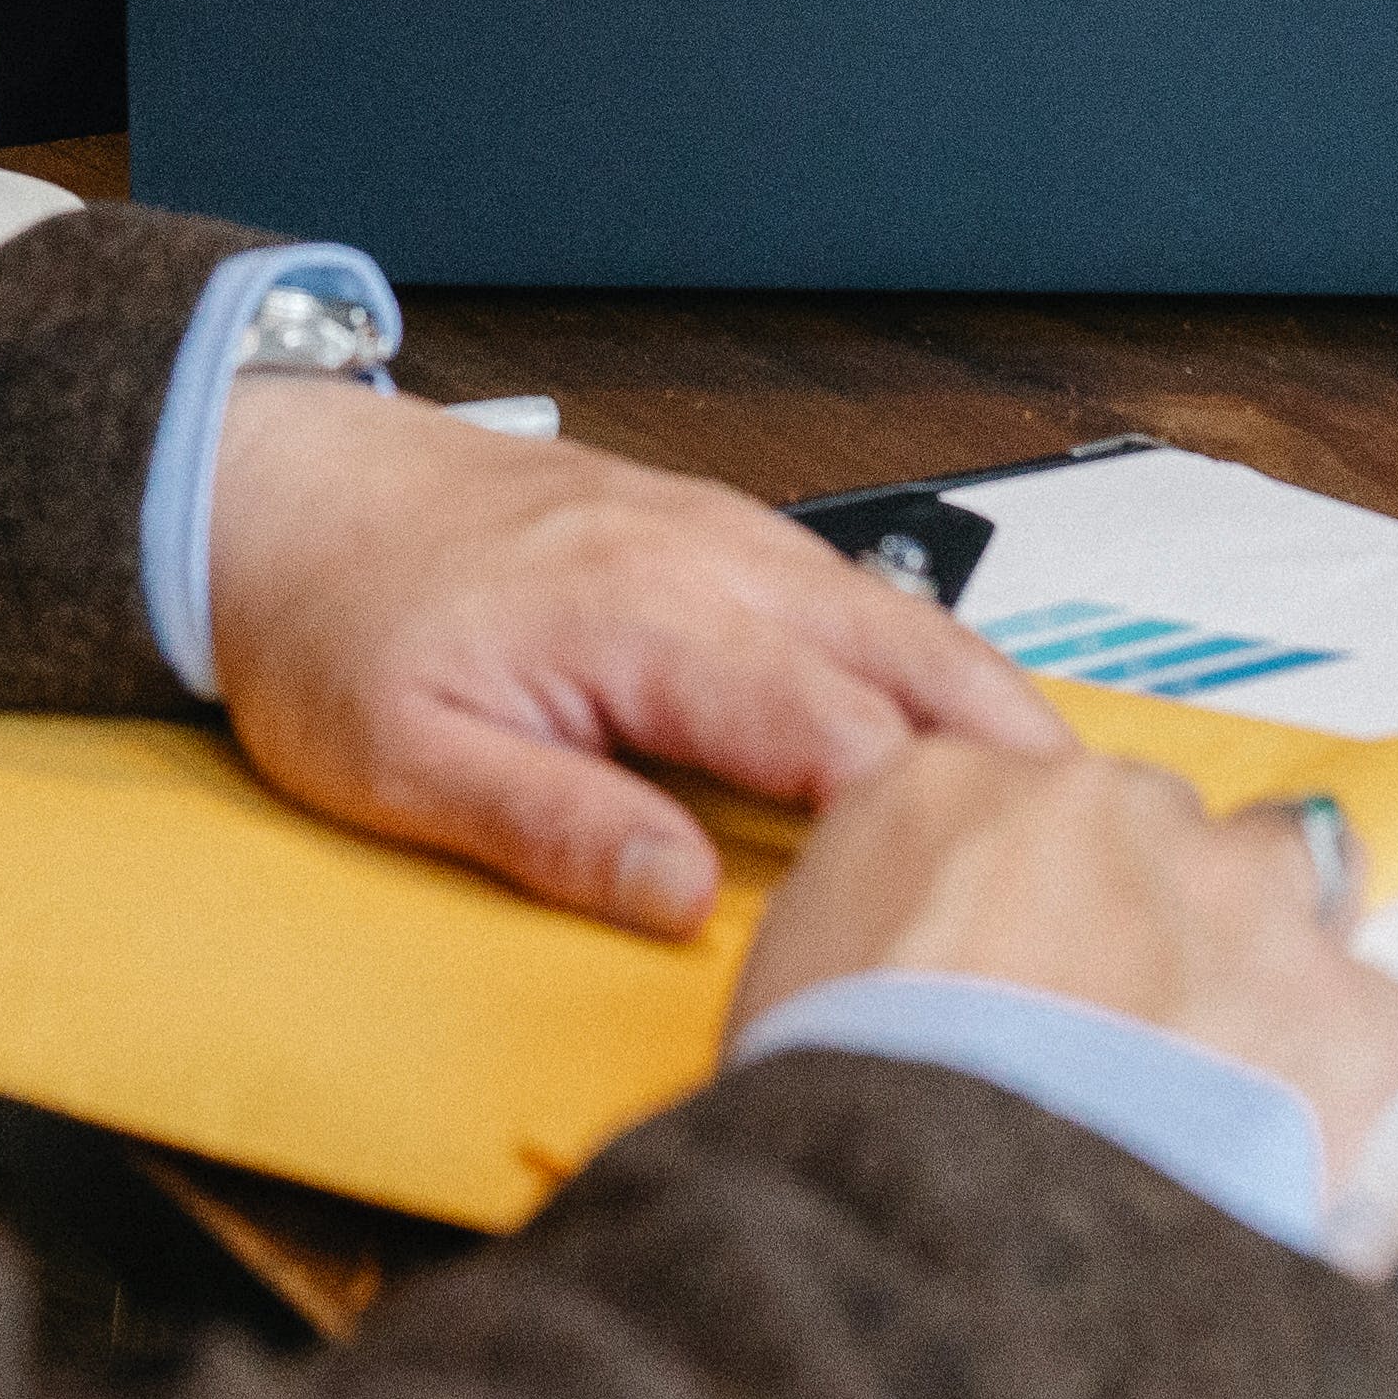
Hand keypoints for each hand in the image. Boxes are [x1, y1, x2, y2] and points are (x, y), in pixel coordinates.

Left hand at [207, 382, 1064, 931]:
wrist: (277, 486)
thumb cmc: (332, 625)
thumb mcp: (403, 763)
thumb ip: (554, 829)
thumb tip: (685, 905)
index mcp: (649, 621)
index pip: (840, 738)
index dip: (930, 833)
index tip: (998, 912)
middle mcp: (715, 562)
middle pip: (916, 664)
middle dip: (1019, 762)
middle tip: (1120, 861)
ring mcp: (726, 536)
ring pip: (904, 621)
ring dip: (994, 709)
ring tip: (1082, 815)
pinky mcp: (717, 534)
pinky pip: (857, 597)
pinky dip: (934, 663)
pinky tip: (969, 729)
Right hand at [735, 738, 1397, 1182]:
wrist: (961, 1219)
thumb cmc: (855, 1124)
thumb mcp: (789, 995)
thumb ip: (874, 936)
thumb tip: (915, 977)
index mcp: (942, 788)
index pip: (1010, 790)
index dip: (1028, 885)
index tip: (1030, 949)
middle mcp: (1102, 807)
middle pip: (1154, 827)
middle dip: (1148, 913)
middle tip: (1113, 1031)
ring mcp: (1235, 894)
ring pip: (1287, 882)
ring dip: (1257, 959)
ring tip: (1210, 1075)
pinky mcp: (1340, 1003)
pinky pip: (1367, 1016)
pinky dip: (1334, 1073)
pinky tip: (1270, 1138)